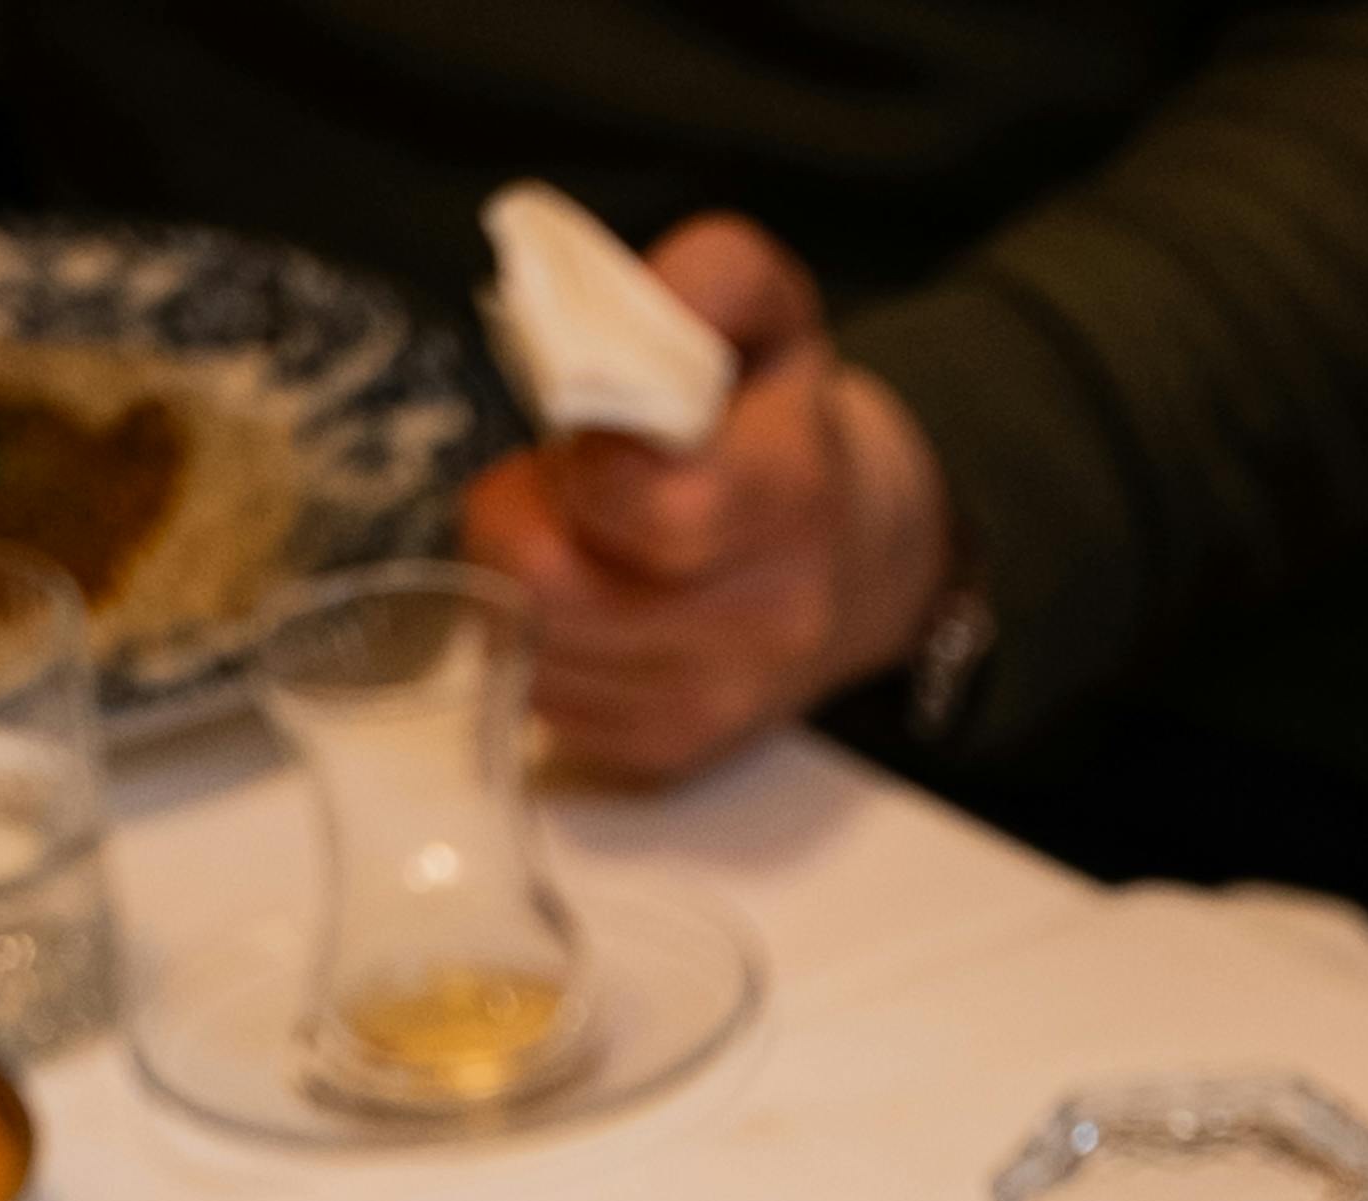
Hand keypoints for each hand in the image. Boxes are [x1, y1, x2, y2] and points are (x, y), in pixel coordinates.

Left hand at [461, 215, 950, 785]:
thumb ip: (704, 279)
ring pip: (532, 652)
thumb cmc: (780, 421)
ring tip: (566, 535)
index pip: (642, 509)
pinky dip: (537, 645)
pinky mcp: (669, 754)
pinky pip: (545, 703)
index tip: (580, 434)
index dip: (576, 466)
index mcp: (792, 495)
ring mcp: (715, 701)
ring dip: (516, 585)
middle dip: (515, 522)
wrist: (853, 555)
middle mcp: (766, 620)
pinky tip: (582, 598)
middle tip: (546, 484)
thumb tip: (615, 319)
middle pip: (555, 590)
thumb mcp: (765, 308)